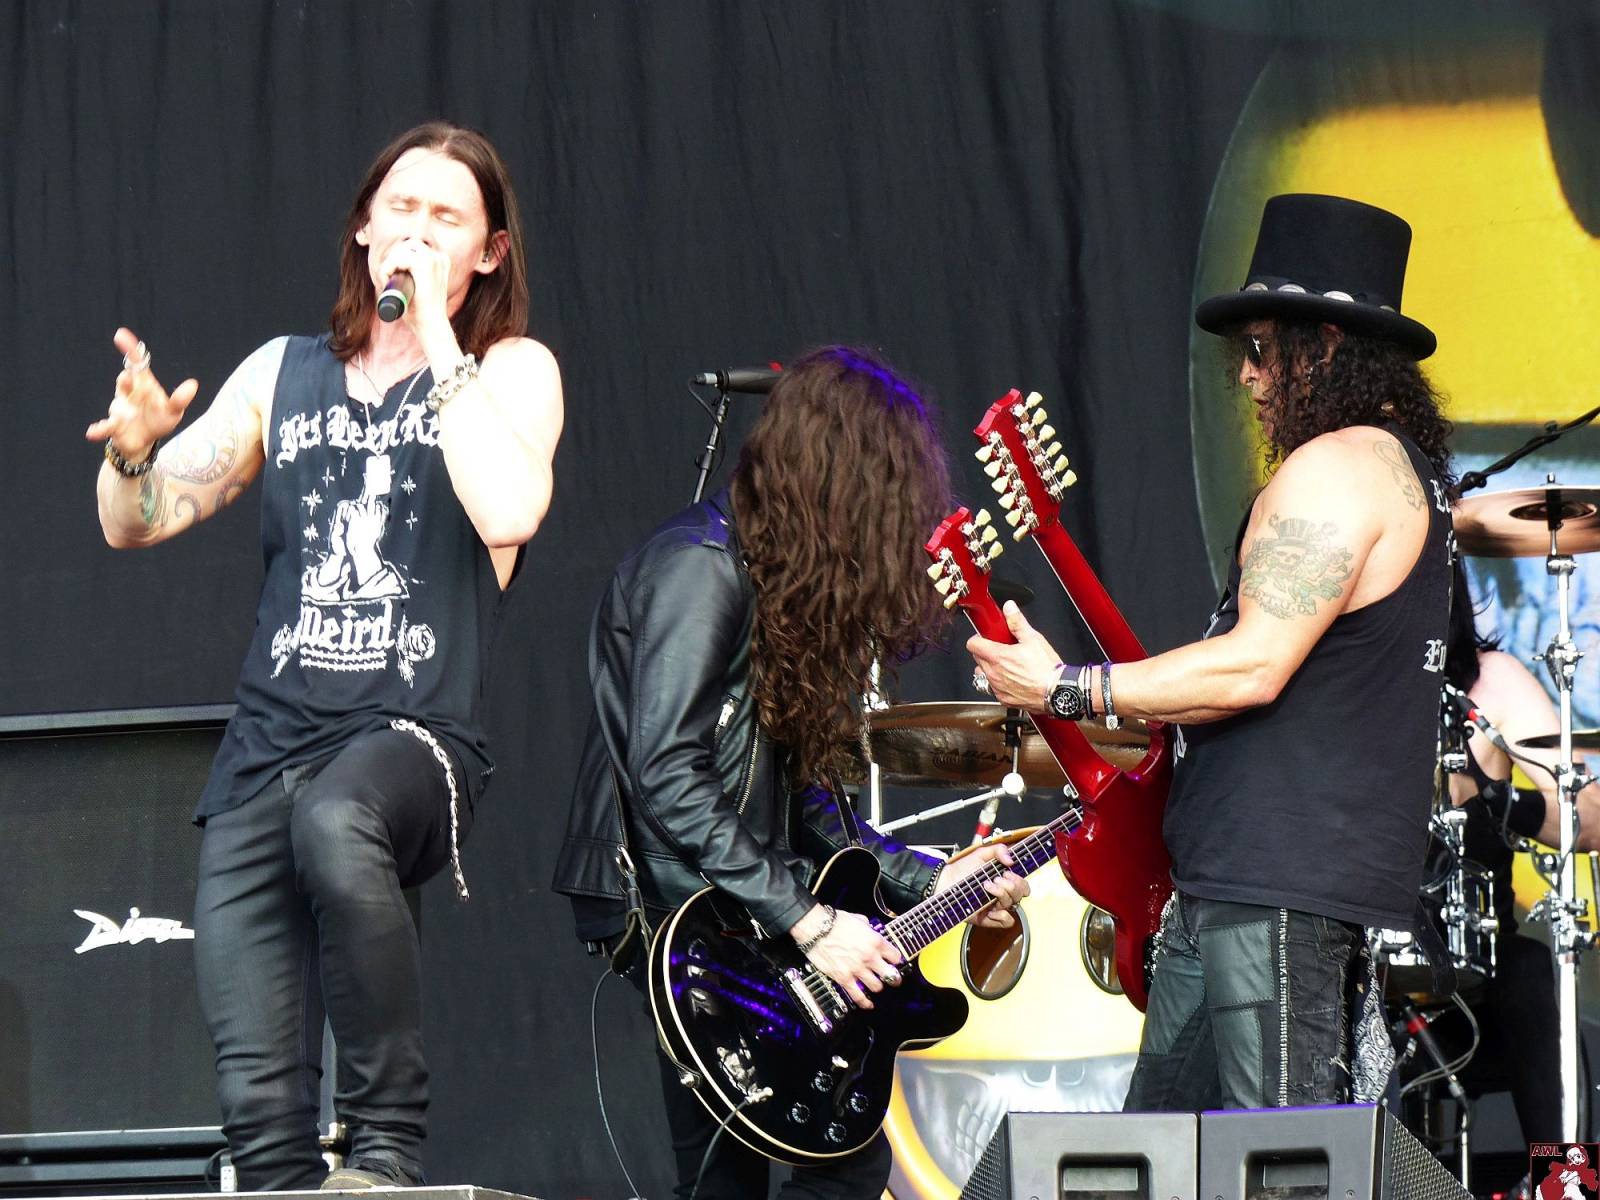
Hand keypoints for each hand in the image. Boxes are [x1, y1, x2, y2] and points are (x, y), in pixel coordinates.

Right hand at [85, 328, 199, 461]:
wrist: (143, 441)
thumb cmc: (158, 420)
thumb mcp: (172, 411)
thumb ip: (179, 399)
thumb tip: (193, 384)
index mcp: (143, 385)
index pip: (137, 364)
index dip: (130, 349)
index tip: (120, 335)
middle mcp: (129, 393)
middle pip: (126, 381)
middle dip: (126, 380)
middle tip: (129, 377)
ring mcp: (120, 409)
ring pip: (117, 404)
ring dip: (120, 408)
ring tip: (127, 415)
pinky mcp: (114, 427)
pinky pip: (105, 427)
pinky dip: (98, 428)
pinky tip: (92, 432)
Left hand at [377, 238, 452, 335]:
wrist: (432, 326)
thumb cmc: (422, 312)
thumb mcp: (418, 288)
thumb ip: (411, 277)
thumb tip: (389, 271)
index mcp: (441, 261)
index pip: (414, 248)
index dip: (398, 259)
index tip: (390, 277)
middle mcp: (439, 257)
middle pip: (408, 245)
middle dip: (393, 259)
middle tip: (386, 279)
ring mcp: (434, 259)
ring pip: (402, 250)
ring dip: (389, 265)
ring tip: (385, 283)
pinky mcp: (424, 265)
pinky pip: (397, 258)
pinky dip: (386, 269)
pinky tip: (386, 282)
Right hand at [793, 906, 902, 1010]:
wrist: (816, 928)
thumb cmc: (835, 922)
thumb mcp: (858, 919)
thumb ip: (868, 928)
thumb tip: (870, 930)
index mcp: (875, 941)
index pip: (896, 956)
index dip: (896, 960)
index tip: (894, 962)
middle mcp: (870, 957)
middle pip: (891, 975)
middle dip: (894, 978)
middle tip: (894, 979)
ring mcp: (857, 970)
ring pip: (877, 987)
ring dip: (877, 986)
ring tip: (875, 985)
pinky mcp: (844, 979)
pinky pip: (858, 996)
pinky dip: (865, 1002)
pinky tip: (868, 1004)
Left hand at [936, 844, 1029, 927]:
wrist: (944, 882)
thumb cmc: (961, 869)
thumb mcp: (981, 854)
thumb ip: (998, 850)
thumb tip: (1011, 860)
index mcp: (1003, 881)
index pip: (1022, 885)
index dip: (1020, 880)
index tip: (1008, 872)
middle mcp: (1001, 895)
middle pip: (1020, 895)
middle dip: (1011, 885)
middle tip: (996, 878)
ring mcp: (994, 907)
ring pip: (1012, 905)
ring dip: (1002, 894)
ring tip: (986, 886)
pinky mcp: (987, 918)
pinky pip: (1006, 921)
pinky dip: (1002, 915)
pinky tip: (991, 907)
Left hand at [967, 601, 1062, 711]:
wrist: (1057, 691)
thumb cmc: (1047, 669)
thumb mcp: (1033, 638)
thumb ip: (1017, 622)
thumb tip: (1009, 608)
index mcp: (998, 657)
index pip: (972, 645)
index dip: (978, 638)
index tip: (987, 637)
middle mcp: (993, 674)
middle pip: (977, 659)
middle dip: (986, 652)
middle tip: (1001, 648)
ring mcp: (997, 688)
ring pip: (983, 675)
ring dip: (990, 668)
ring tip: (1006, 665)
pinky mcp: (1004, 699)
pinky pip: (993, 689)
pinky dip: (998, 683)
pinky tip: (1012, 679)